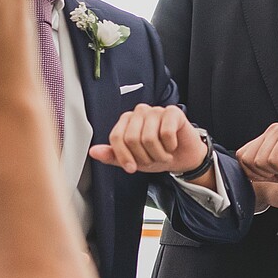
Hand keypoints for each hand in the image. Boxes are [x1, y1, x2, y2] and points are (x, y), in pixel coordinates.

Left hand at [89, 105, 208, 174]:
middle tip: (153, 158)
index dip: (124, 156)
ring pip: (149, 138)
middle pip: (132, 138)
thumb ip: (112, 156)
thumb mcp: (133, 160)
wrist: (183, 158)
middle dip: (144, 157)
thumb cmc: (158, 155)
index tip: (131, 168)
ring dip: (158, 154)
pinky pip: (166, 133)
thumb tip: (93, 152)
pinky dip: (170, 146)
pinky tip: (172, 145)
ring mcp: (156, 110)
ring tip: (163, 153)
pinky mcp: (173, 112)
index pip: (116, 137)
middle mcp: (140, 112)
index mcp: (126, 120)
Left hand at [236, 123, 277, 188]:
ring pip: (260, 161)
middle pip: (247, 160)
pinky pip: (274, 161)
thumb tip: (242, 173)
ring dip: (277, 170)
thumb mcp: (277, 172)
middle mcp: (271, 131)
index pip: (241, 157)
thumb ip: (259, 169)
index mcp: (267, 137)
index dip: (255, 172)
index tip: (275, 172)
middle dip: (265, 172)